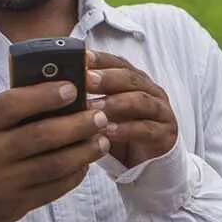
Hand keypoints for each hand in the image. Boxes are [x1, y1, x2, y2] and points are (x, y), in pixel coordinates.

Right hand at [0, 81, 111, 221]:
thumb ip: (13, 108)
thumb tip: (60, 88)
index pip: (11, 105)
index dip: (44, 95)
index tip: (72, 88)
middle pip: (41, 136)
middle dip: (77, 124)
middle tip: (99, 116)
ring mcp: (4, 182)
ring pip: (55, 165)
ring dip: (84, 151)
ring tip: (101, 139)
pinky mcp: (18, 203)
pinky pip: (56, 188)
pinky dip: (76, 173)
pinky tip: (86, 161)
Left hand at [87, 51, 177, 168]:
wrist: (146, 162)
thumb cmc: (121, 131)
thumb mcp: (103, 112)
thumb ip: (88, 98)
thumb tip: (57, 87)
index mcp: (135, 80)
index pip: (118, 63)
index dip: (100, 60)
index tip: (81, 58)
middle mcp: (150, 91)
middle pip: (130, 78)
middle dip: (106, 78)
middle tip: (86, 80)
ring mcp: (161, 111)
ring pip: (140, 101)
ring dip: (115, 103)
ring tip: (93, 108)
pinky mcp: (165, 134)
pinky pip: (146, 129)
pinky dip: (126, 129)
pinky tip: (108, 131)